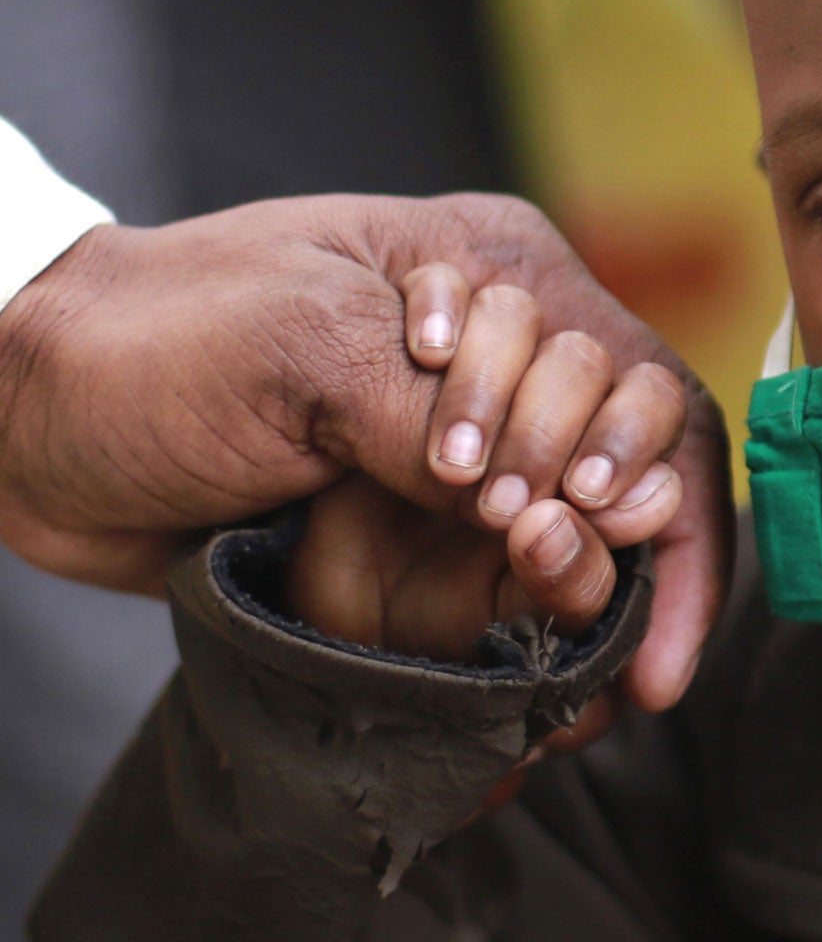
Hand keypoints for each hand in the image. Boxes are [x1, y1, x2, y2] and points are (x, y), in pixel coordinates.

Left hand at [0, 192, 732, 708]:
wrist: (28, 415)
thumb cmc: (156, 340)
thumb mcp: (301, 342)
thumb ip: (427, 415)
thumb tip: (528, 508)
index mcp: (492, 270)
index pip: (630, 364)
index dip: (640, 451)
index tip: (594, 522)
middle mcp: (504, 358)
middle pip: (632, 447)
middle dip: (618, 513)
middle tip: (542, 554)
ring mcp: (465, 446)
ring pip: (589, 523)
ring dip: (593, 582)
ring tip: (586, 652)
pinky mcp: (423, 524)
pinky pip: (518, 575)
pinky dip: (548, 621)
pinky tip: (569, 671)